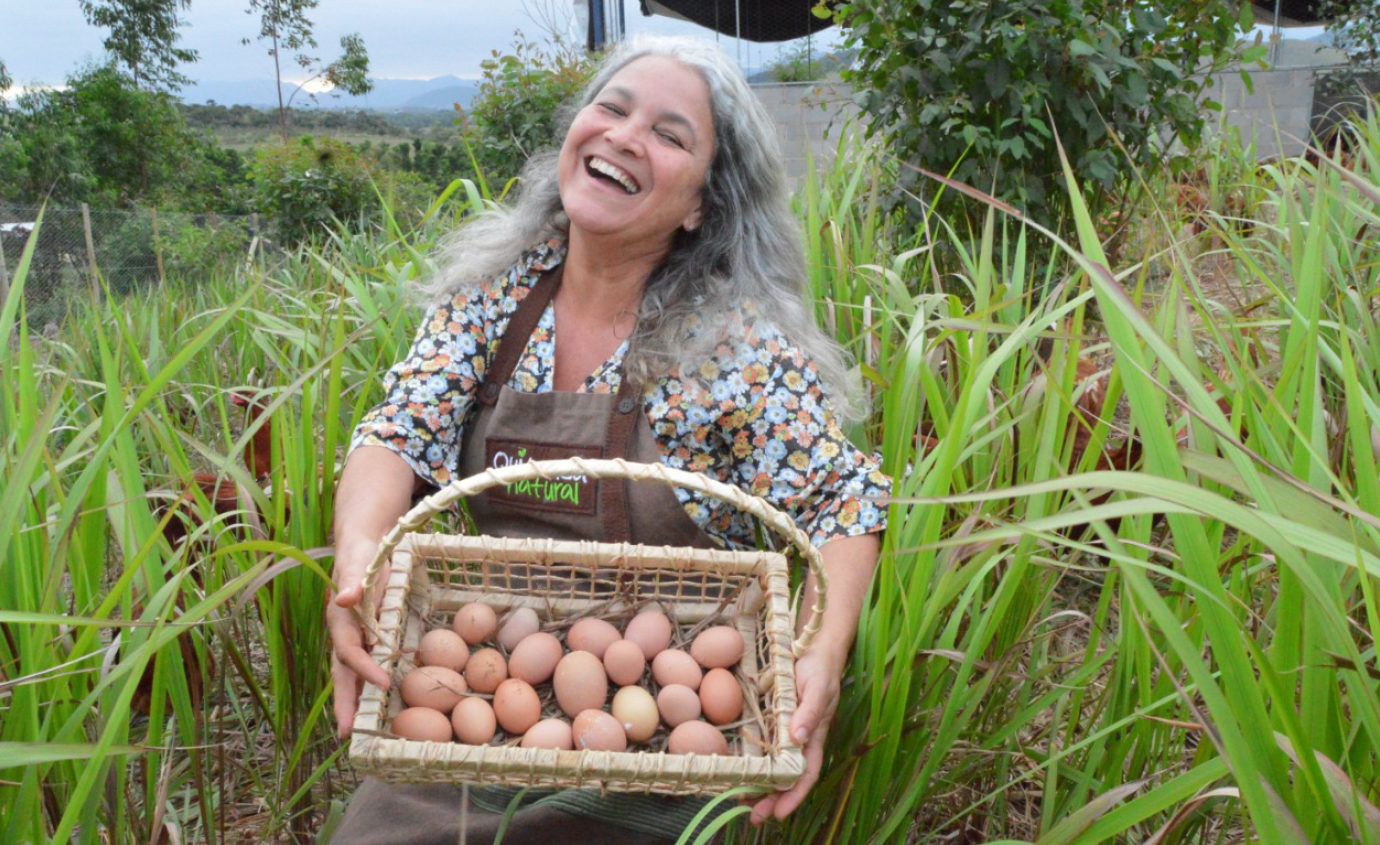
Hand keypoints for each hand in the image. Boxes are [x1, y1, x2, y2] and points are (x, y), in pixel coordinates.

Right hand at [328, 539, 392, 739]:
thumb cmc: (362, 557)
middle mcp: (342, 635)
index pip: (351, 651)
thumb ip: (354, 581)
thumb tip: (345, 599)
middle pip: (341, 674)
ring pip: (349, 675)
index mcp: (340, 621)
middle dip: (343, 703)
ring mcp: (352, 639)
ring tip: (354, 731)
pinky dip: (365, 687)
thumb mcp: (359, 563)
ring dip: (352, 702)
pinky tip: (375, 704)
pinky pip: (363, 668)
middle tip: (346, 733)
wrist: (361, 549)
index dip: (365, 669)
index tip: (385, 684)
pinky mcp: (363, 639)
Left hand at [747, 646, 844, 823]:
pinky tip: (740, 772)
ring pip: (774, 767)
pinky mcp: (773, 721)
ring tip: (743, 804)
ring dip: (761, 787)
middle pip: (788, 778)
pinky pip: (763, 748)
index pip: (806, 773)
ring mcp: (785, 732)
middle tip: (754, 817)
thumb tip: (800, 737)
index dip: (795, 796)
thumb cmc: (819, 669)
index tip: (780, 813)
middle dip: (774, 800)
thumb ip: (810, 712)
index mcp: (814, 736)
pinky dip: (754, 764)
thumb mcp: (817, 688)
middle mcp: (800, 740)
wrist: (813, 648)